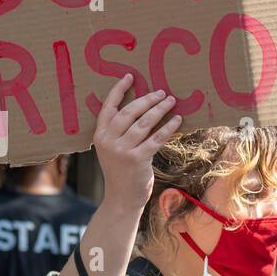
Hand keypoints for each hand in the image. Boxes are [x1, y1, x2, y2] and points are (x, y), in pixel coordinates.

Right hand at [92, 74, 183, 211]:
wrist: (121, 199)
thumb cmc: (121, 172)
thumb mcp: (112, 150)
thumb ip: (119, 132)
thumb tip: (142, 110)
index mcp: (100, 135)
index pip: (108, 107)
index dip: (118, 90)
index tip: (130, 76)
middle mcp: (108, 141)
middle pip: (129, 112)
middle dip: (146, 100)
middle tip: (161, 92)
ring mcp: (122, 150)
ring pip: (143, 123)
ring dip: (159, 110)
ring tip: (171, 101)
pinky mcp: (137, 159)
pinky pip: (156, 138)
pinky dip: (168, 127)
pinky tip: (176, 120)